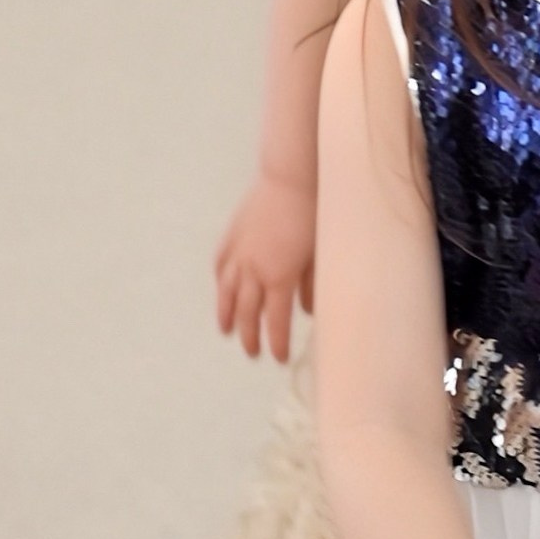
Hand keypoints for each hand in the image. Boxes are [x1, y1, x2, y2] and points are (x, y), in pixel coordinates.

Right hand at [215, 169, 317, 358]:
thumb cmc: (313, 215)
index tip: (277, 359)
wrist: (291, 179)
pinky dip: (220, 280)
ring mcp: (239, 252)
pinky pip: (221, 264)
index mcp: (279, 277)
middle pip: (246, 311)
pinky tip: (221, 289)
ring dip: (226, 314)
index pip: (275, 321)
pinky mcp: (232, 236)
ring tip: (225, 331)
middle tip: (252, 353)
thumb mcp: (318, 255)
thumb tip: (308, 312)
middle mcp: (253, 269)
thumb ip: (311, 286)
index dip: (275, 342)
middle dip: (249, 336)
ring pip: (226, 291)